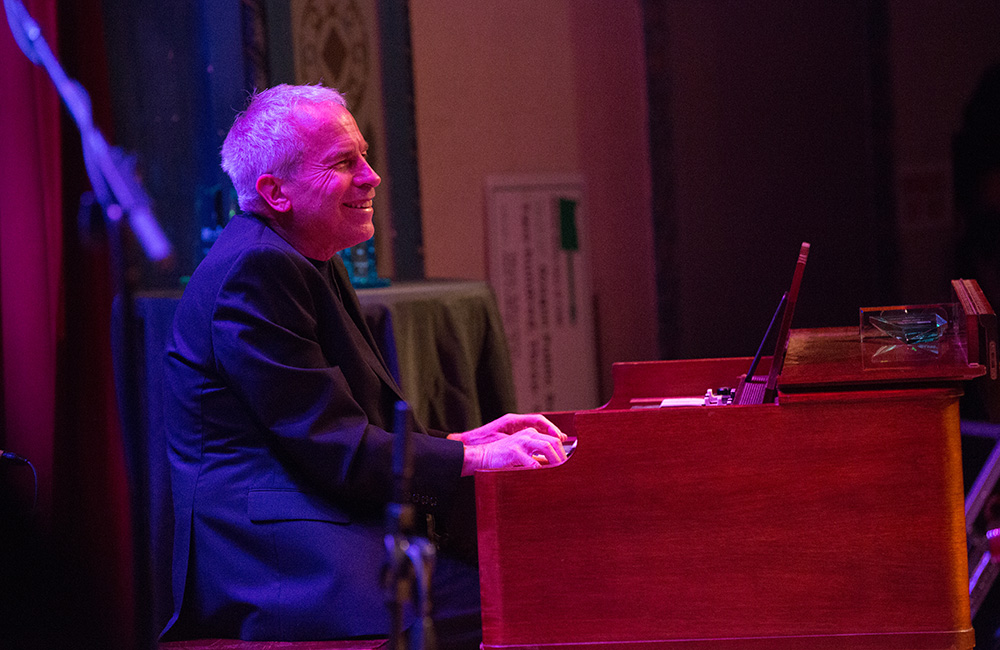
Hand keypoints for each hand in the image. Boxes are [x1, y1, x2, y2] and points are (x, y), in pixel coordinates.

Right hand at [451, 414, 567, 474]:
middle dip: (562, 455)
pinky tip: (542, 474)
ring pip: (545, 446)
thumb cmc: (503, 456)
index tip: (569, 460)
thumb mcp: (523, 454)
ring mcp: (521, 441)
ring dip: (555, 459)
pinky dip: (538, 467)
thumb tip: (552, 464)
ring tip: (558, 470)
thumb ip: (537, 456)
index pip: (553, 438)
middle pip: (553, 441)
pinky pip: (530, 459)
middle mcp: (527, 434)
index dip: (563, 449)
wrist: (483, 456)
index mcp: (530, 433)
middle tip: (566, 467)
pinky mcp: (514, 451)